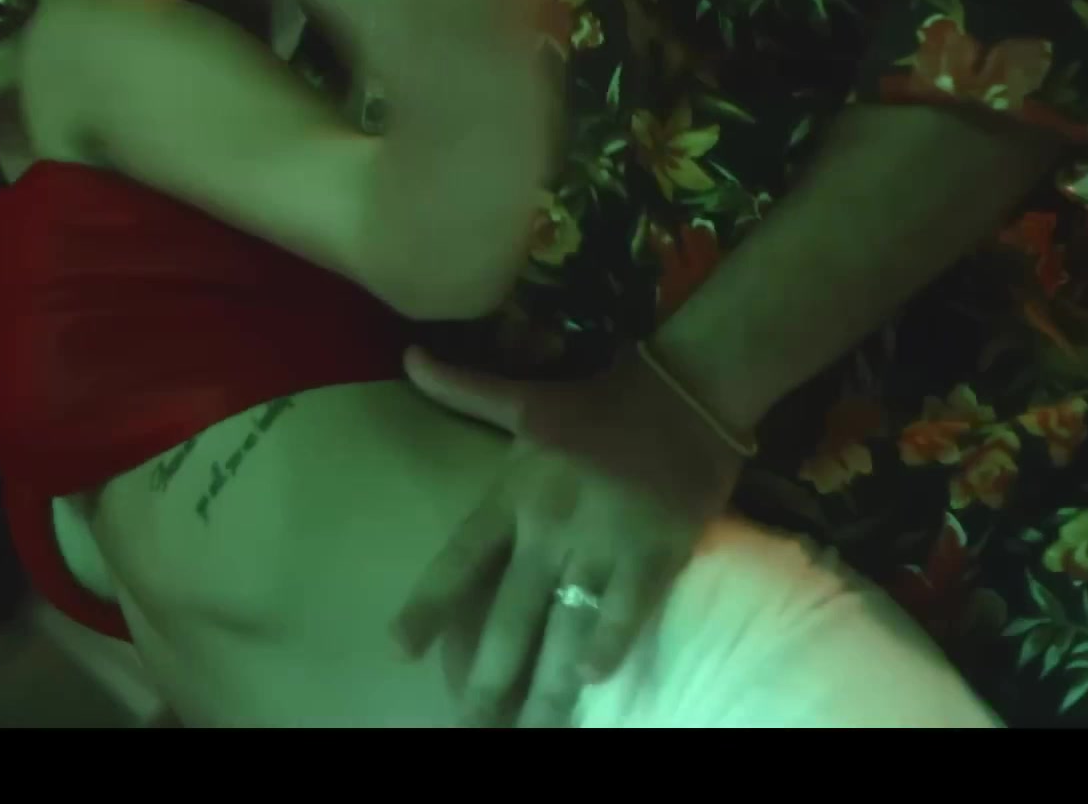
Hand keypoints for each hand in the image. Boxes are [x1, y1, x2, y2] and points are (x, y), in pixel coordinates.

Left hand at [391, 345, 744, 726]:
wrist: (688, 387)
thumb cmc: (601, 402)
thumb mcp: (526, 399)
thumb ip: (464, 389)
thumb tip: (407, 357)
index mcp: (514, 492)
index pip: (460, 559)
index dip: (428, 607)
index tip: (399, 652)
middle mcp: (550, 523)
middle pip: (510, 616)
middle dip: (489, 680)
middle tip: (470, 725)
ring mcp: (604, 541)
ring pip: (566, 628)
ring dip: (547, 688)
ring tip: (529, 730)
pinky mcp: (657, 551)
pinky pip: (628, 609)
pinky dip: (609, 645)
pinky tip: (592, 683)